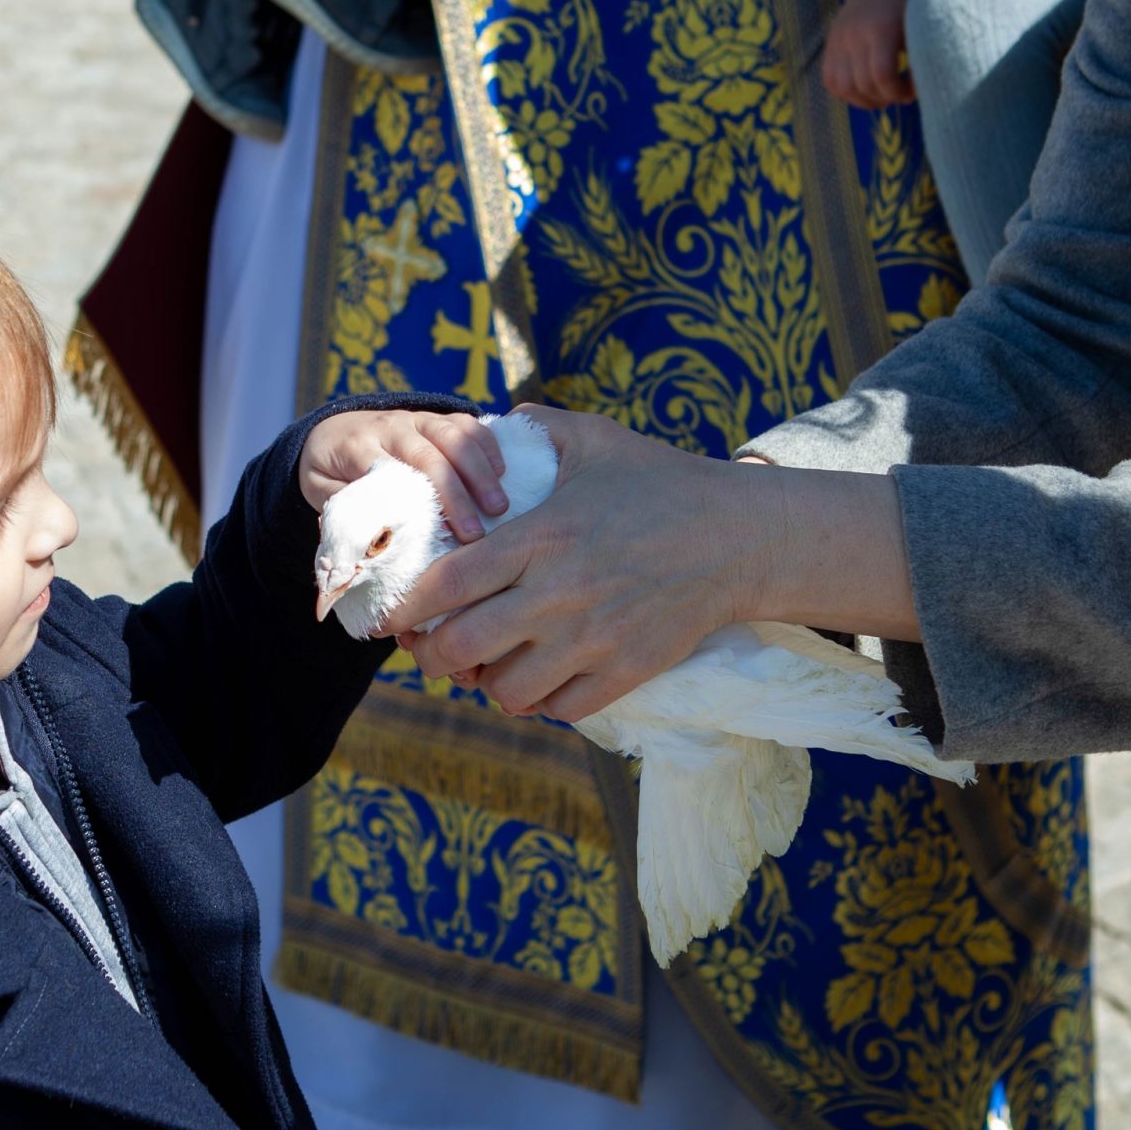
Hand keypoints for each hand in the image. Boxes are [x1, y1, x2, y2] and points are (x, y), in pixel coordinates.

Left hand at [299, 408, 508, 541]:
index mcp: (357, 446)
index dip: (417, 502)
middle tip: (476, 532)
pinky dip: (486, 445)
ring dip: (479, 471)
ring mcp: (415, 418)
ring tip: (499, 507)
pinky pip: (465, 422)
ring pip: (452, 435)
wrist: (328, 431)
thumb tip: (371, 538)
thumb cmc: (329, 471)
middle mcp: (389, 426)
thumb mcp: (319, 491)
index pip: (392, 471)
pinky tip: (504, 473)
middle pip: (428, 455)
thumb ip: (342, 508)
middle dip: (455, 493)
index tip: (439, 535)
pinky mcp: (435, 416)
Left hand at [381, 406, 779, 720]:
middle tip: (429, 650)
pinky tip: (539, 678)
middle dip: (432, 656)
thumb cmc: (663, 483)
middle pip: (462, 646)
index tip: (388, 617)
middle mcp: (560, 593)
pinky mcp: (626, 670)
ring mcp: (593, 639)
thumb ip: (536, 429)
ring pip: (506, 689)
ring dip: (487, 681)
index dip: (405, 607)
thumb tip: (489, 421)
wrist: (742, 537)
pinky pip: (559, 708)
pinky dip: (540, 700)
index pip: (447, 583)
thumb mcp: (596, 439)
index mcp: (542, 537)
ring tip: (488, 665)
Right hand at [822, 0, 919, 109]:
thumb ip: (919, 58)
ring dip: (861, 100)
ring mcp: (838, 40)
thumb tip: (914, 93)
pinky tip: (862, 89)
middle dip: (883, 98)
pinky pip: (829, 80)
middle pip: (862, 85)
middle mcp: (855, 35)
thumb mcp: (920, 27)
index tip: (910, 92)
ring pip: (842, 87)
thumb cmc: (911, 2)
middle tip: (897, 95)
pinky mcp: (830, 44)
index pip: (882, 75)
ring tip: (879, 96)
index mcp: (881, 29)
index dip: (897, 92)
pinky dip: (844, 92)